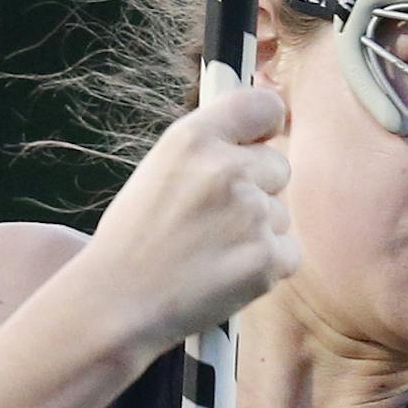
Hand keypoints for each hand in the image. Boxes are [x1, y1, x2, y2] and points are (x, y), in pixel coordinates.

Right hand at [81, 84, 297, 353]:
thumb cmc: (136, 238)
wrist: (118, 301)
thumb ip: (210, 149)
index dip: (268, 124)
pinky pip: (289, 253)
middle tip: (215, 218)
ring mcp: (251, 215)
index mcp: (193, 139)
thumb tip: (261, 131)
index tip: (263, 139)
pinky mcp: (267, 258)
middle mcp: (226, 169)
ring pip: (280, 214)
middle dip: (259, 188)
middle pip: (279, 165)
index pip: (263, 106)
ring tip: (210, 250)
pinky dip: (266, 266)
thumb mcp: (160, 169)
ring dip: (258, 232)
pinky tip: (225, 273)